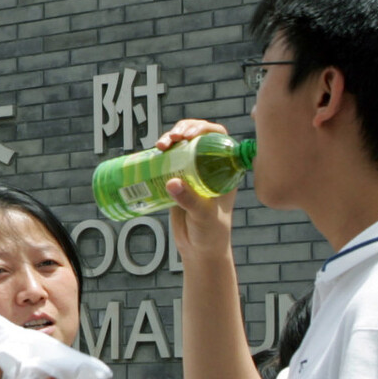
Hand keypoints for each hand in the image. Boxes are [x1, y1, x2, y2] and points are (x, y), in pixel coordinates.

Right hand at [157, 119, 237, 264]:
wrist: (198, 249)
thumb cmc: (211, 233)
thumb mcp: (204, 215)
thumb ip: (191, 200)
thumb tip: (172, 182)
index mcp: (224, 169)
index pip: (218, 138)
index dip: (204, 128)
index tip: (189, 135)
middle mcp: (209, 167)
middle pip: (197, 136)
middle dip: (182, 130)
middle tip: (171, 139)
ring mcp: (192, 172)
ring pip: (181, 146)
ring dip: (169, 140)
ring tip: (160, 146)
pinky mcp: (177, 180)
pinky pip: (167, 160)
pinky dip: (159, 154)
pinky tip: (153, 154)